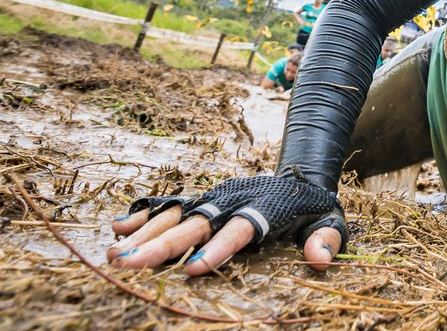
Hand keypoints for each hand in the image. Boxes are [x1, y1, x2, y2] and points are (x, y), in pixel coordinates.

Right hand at [108, 172, 345, 274]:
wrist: (301, 177)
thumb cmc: (314, 209)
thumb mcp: (331, 221)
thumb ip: (327, 239)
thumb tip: (321, 260)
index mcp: (265, 208)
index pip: (239, 230)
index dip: (217, 248)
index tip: (192, 269)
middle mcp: (234, 200)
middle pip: (197, 223)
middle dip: (162, 245)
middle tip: (130, 266)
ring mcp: (216, 196)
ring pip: (178, 214)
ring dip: (145, 233)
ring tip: (115, 255)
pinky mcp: (205, 196)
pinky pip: (171, 203)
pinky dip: (146, 213)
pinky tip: (119, 227)